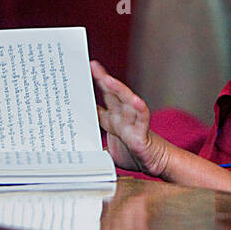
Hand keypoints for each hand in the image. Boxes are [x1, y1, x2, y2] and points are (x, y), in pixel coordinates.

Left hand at [91, 61, 169, 177]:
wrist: (155, 163)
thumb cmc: (133, 154)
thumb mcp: (106, 152)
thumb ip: (92, 150)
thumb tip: (75, 154)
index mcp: (113, 120)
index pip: (100, 101)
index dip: (91, 89)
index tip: (83, 74)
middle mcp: (123, 117)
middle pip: (112, 94)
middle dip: (103, 79)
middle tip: (93, 66)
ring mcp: (133, 122)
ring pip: (126, 101)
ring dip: (118, 89)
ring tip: (108, 79)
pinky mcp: (142, 131)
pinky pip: (142, 117)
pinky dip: (140, 108)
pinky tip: (135, 100)